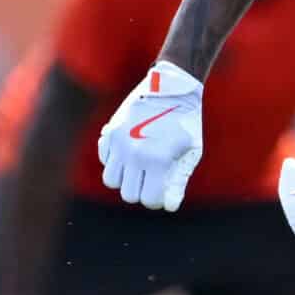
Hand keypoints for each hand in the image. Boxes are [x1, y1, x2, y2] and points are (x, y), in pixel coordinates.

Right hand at [97, 60, 204, 211]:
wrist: (172, 88)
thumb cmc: (187, 123)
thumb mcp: (190, 152)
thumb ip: (178, 181)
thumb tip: (169, 206)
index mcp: (157, 160)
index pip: (148, 199)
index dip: (157, 200)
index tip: (162, 192)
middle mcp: (134, 153)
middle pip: (128, 194)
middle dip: (140, 191)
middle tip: (151, 179)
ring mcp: (119, 142)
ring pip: (111, 180)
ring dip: (124, 179)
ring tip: (137, 168)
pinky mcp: (110, 131)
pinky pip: (104, 159)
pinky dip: (114, 161)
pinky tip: (128, 152)